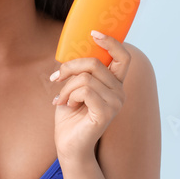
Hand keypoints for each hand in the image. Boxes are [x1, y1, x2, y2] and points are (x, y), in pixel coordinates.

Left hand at [50, 31, 130, 160]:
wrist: (69, 145)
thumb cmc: (70, 117)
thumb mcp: (73, 87)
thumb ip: (79, 71)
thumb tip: (73, 49)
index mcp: (114, 84)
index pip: (123, 57)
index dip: (110, 42)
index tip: (93, 33)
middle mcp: (119, 91)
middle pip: (95, 63)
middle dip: (70, 67)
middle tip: (56, 77)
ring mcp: (116, 102)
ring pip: (85, 78)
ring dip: (66, 87)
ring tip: (61, 99)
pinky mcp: (107, 112)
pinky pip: (85, 91)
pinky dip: (69, 96)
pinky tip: (67, 106)